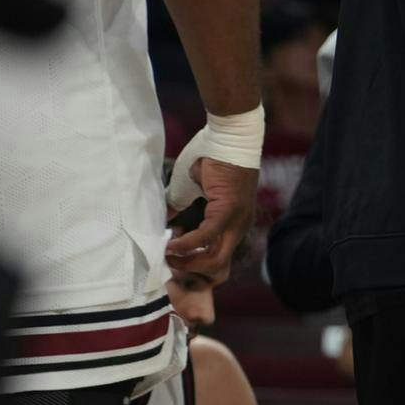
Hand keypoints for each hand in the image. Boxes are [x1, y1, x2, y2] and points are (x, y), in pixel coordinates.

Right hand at [164, 157, 257, 283]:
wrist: (229, 135)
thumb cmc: (211, 157)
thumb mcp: (192, 188)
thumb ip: (180, 206)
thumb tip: (165, 222)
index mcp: (234, 222)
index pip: (217, 257)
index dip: (194, 264)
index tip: (172, 260)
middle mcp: (239, 225)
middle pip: (217, 265)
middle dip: (189, 270)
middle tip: (166, 263)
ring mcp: (237, 219)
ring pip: (214, 258)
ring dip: (186, 261)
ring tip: (166, 255)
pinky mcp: (228, 209)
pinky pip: (207, 236)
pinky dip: (187, 244)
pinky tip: (171, 244)